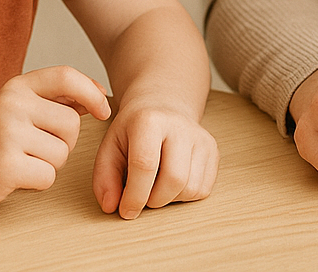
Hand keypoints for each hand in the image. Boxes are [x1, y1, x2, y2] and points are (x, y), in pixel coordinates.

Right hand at [0, 65, 110, 213]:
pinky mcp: (6, 165)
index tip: (104, 109)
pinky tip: (15, 176)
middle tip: (36, 148)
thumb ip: (54, 101)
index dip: (92, 91)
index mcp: (17, 87)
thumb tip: (98, 94)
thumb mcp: (18, 109)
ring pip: (62, 153)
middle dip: (65, 142)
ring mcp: (8, 134)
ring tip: (21, 161)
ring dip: (49, 164)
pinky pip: (48, 176)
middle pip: (72, 124)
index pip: (65, 76)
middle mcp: (12, 105)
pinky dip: (38, 182)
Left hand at [92, 95, 217, 218]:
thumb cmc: (133, 131)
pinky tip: (171, 182)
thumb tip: (110, 206)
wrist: (161, 106)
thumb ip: (104, 178)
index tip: (125, 211)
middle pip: (174, 179)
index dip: (134, 196)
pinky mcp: (213, 150)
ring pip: (191, 188)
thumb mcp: (110, 147)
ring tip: (156, 186)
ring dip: (170, 199)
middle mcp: (180, 126)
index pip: (145, 165)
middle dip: (154, 200)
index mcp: (149, 120)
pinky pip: (203, 189)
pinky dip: (184, 196)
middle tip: (142, 197)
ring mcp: (201, 137)